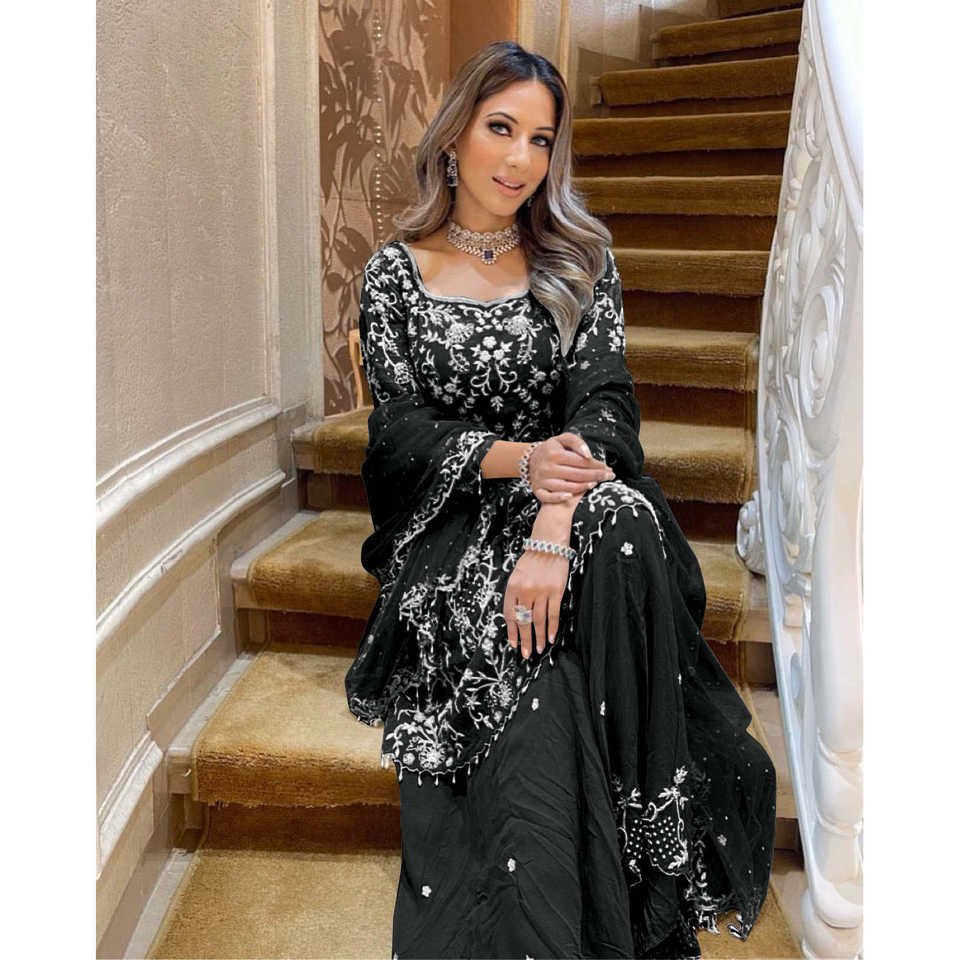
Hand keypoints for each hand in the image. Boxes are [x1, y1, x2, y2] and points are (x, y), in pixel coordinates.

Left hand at [503, 508, 573, 658]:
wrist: (548, 543)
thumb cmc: (533, 560)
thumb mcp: (517, 575)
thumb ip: (516, 594)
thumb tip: (517, 617)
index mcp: (512, 586)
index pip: (509, 614)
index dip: (511, 631)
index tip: (513, 643)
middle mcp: (525, 590)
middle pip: (523, 620)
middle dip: (524, 639)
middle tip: (525, 654)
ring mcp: (541, 591)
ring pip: (538, 620)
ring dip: (538, 637)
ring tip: (538, 649)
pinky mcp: (555, 591)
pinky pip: (553, 613)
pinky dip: (552, 627)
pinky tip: (550, 638)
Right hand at [526, 432, 613, 503]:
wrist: (530, 460)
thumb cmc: (551, 449)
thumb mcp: (562, 439)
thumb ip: (576, 442)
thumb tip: (588, 455)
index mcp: (555, 454)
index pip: (581, 461)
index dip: (596, 465)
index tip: (607, 468)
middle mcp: (548, 467)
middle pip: (577, 475)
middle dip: (596, 476)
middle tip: (609, 476)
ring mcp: (542, 480)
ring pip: (567, 487)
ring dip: (584, 487)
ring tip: (596, 484)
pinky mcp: (538, 490)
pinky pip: (549, 497)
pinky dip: (560, 497)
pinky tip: (571, 496)